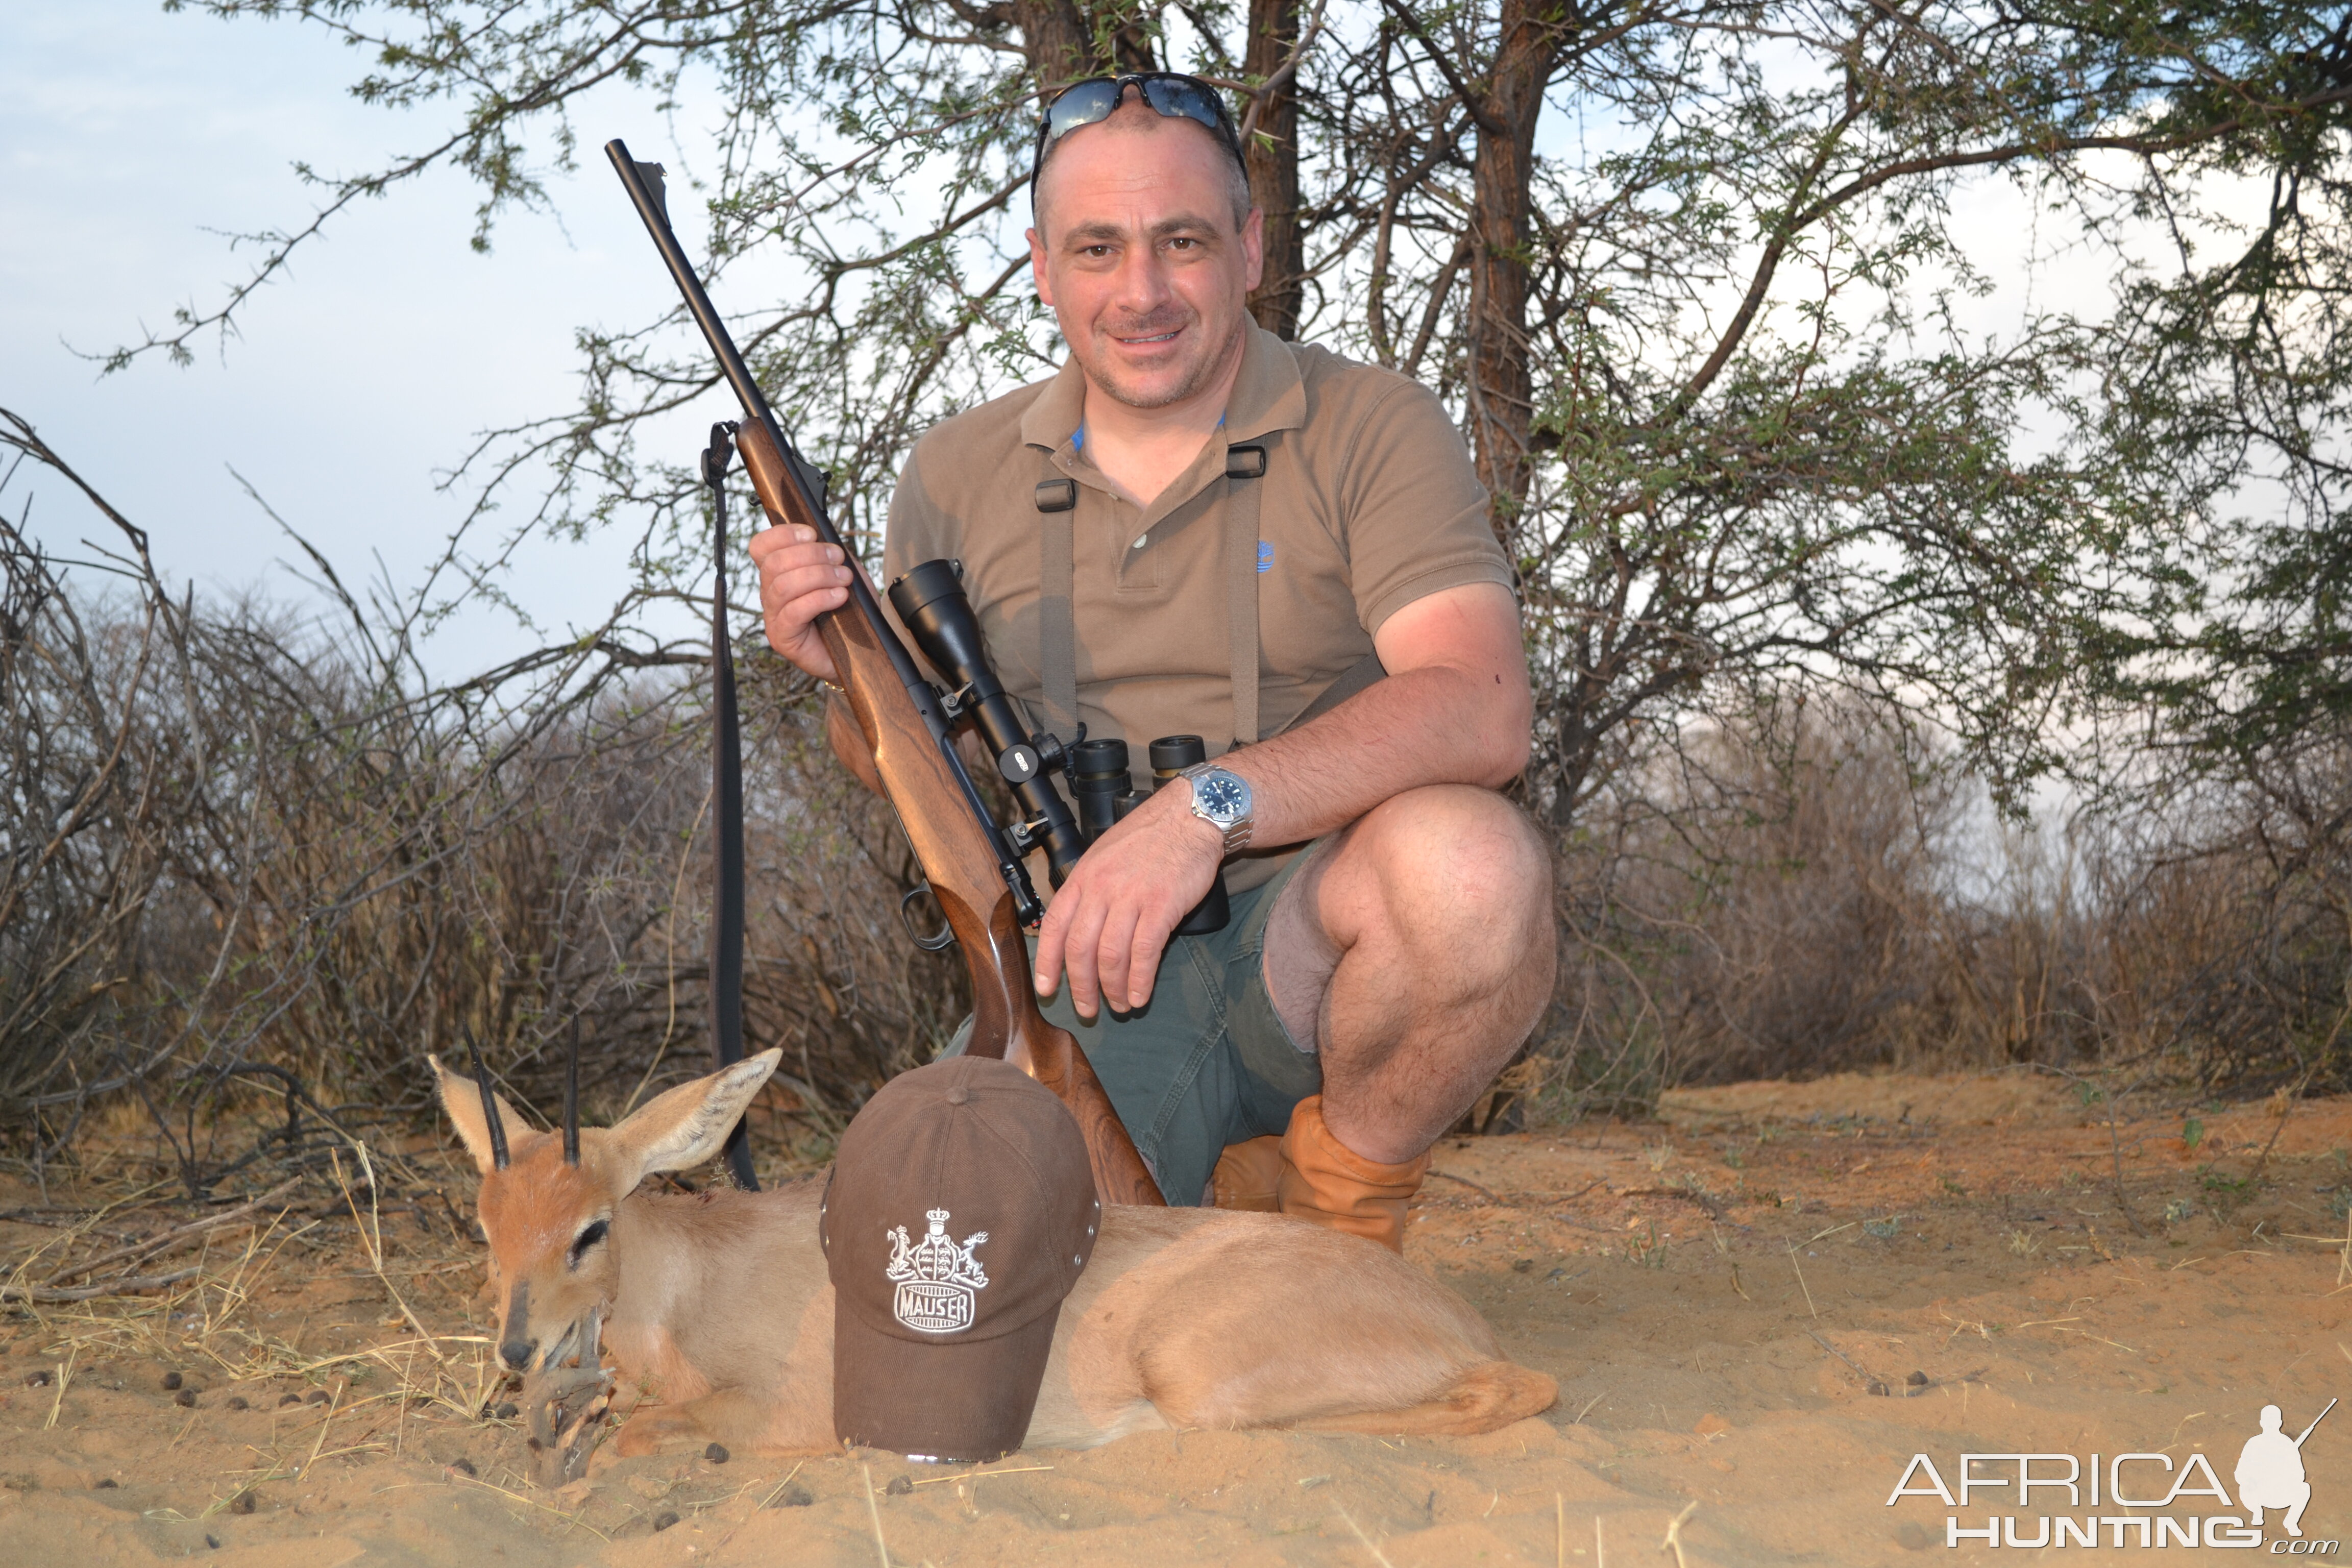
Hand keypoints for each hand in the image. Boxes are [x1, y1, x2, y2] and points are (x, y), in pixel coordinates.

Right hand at [747, 523, 852, 682]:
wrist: (857, 652)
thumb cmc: (848, 612)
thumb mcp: (842, 575)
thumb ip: (830, 556)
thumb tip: (826, 540)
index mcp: (778, 574)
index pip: (761, 547)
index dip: (782, 534)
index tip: (812, 534)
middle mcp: (769, 594)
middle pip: (774, 563)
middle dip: (811, 555)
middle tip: (839, 560)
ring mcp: (773, 617)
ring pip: (783, 585)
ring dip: (819, 576)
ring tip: (844, 580)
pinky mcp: (782, 638)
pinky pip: (793, 611)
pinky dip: (820, 598)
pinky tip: (839, 597)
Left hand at [1034, 782, 1224, 1017]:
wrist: (1190, 816)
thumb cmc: (1150, 837)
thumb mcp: (1105, 855)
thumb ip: (1090, 889)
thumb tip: (1080, 927)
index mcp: (1083, 877)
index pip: (1054, 926)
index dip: (1047, 962)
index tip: (1046, 989)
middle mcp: (1101, 888)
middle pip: (1080, 949)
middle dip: (1082, 987)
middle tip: (1088, 1009)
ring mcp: (1131, 897)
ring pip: (1111, 955)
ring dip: (1113, 989)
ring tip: (1121, 1006)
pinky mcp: (1162, 905)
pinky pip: (1145, 952)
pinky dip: (1141, 980)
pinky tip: (1142, 995)